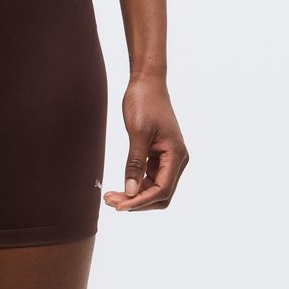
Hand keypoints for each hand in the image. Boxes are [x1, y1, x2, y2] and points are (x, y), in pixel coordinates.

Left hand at [103, 76, 188, 211]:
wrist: (147, 81)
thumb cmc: (144, 102)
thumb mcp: (137, 132)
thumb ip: (135, 162)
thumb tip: (130, 191)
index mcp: (176, 155)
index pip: (162, 190)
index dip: (141, 201)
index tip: (120, 206)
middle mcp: (176, 160)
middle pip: (160, 194)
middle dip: (137, 201)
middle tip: (111, 202)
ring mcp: (168, 157)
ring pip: (154, 188)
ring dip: (135, 195)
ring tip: (111, 196)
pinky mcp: (158, 154)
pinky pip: (150, 177)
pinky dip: (136, 184)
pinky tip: (121, 186)